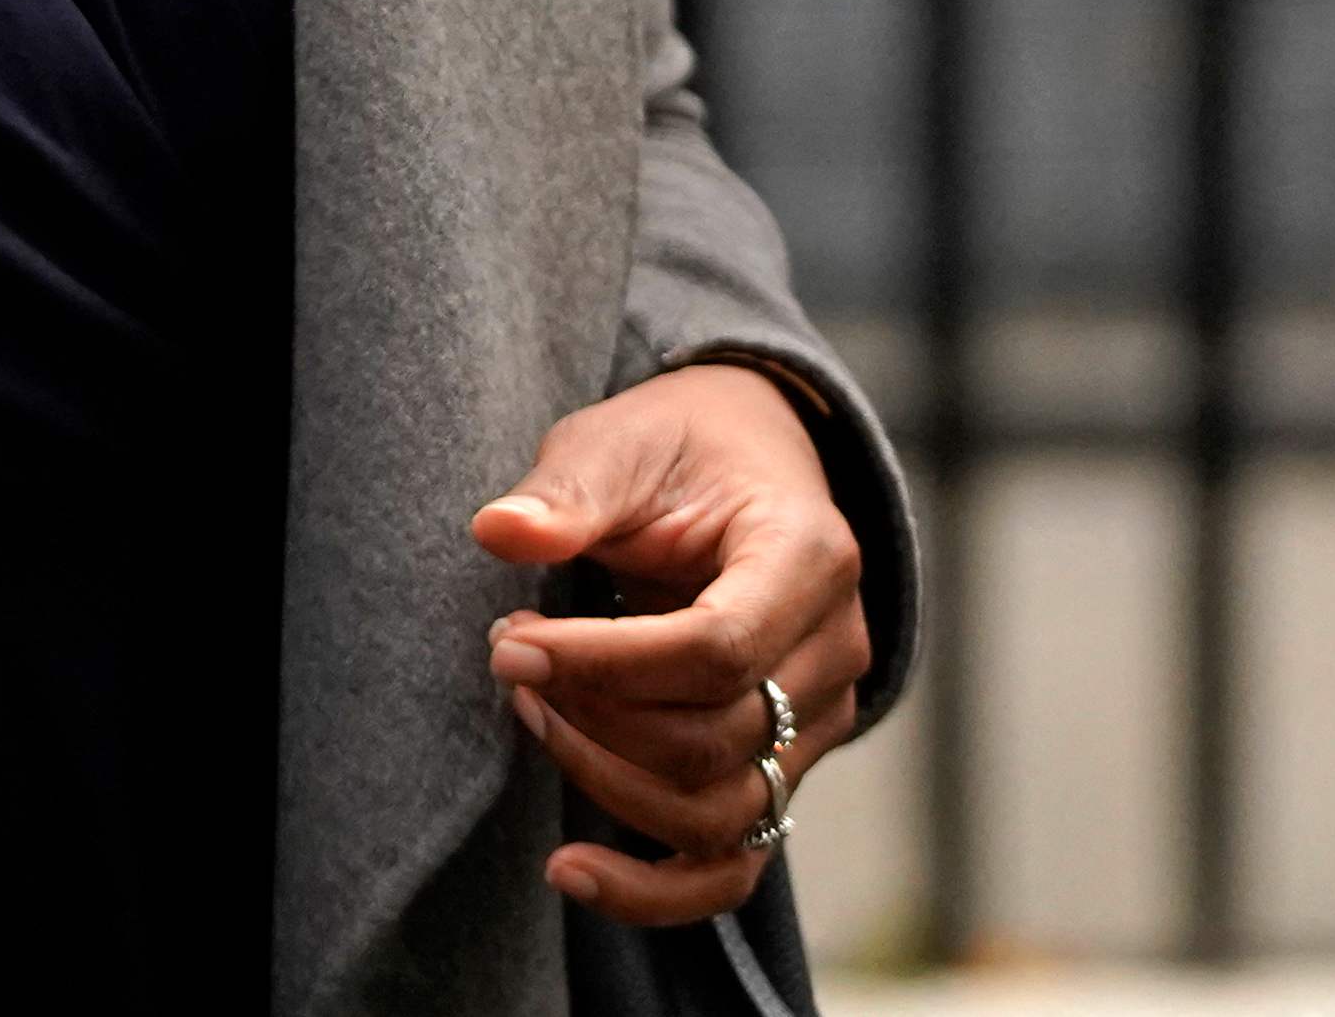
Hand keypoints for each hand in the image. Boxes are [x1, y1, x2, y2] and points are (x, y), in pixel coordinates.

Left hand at [468, 361, 868, 926]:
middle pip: (715, 739)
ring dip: (605, 783)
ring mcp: (821, 725)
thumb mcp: (621, 443)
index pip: (718, 649)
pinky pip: (733, 868)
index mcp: (810, 556)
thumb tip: (498, 532)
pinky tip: (568, 871)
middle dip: (591, 716)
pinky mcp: (785, 774)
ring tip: (531, 717)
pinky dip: (653, 892)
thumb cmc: (679, 451)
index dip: (603, 665)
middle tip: (507, 660)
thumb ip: (568, 491)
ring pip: (719, 814)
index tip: (509, 646)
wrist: (746, 466)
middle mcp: (836, 652)